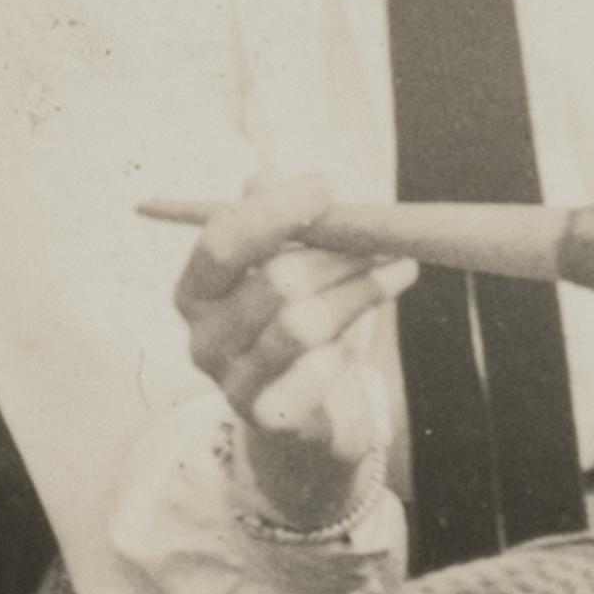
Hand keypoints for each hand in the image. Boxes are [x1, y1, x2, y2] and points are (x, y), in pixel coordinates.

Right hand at [174, 194, 409, 539]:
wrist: (309, 417)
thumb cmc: (296, 326)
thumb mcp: (283, 267)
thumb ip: (269, 220)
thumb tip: (264, 174)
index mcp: (194, 292)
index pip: (222, 242)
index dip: (274, 211)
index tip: (328, 186)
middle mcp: (202, 339)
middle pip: (275, 280)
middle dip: (340, 254)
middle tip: (386, 240)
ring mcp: (231, 383)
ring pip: (305, 323)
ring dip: (361, 291)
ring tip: (398, 272)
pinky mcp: (267, 418)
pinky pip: (319, 370)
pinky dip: (347, 348)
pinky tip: (360, 339)